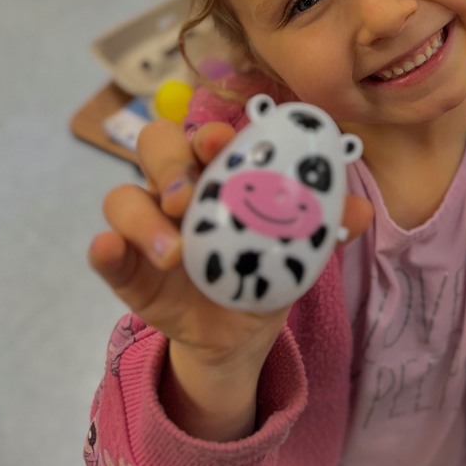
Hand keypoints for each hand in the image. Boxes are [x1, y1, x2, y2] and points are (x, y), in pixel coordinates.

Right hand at [89, 119, 372, 437]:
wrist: (241, 334)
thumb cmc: (268, 269)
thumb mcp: (300, 250)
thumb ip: (325, 227)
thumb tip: (362, 211)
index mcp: (219, 173)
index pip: (206, 136)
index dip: (211, 132)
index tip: (223, 142)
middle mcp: (177, 189)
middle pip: (156, 148)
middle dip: (170, 163)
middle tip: (187, 198)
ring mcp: (148, 228)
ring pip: (122, 197)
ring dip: (142, 217)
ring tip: (172, 251)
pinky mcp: (128, 270)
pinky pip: (106, 253)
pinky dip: (104, 249)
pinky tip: (108, 249)